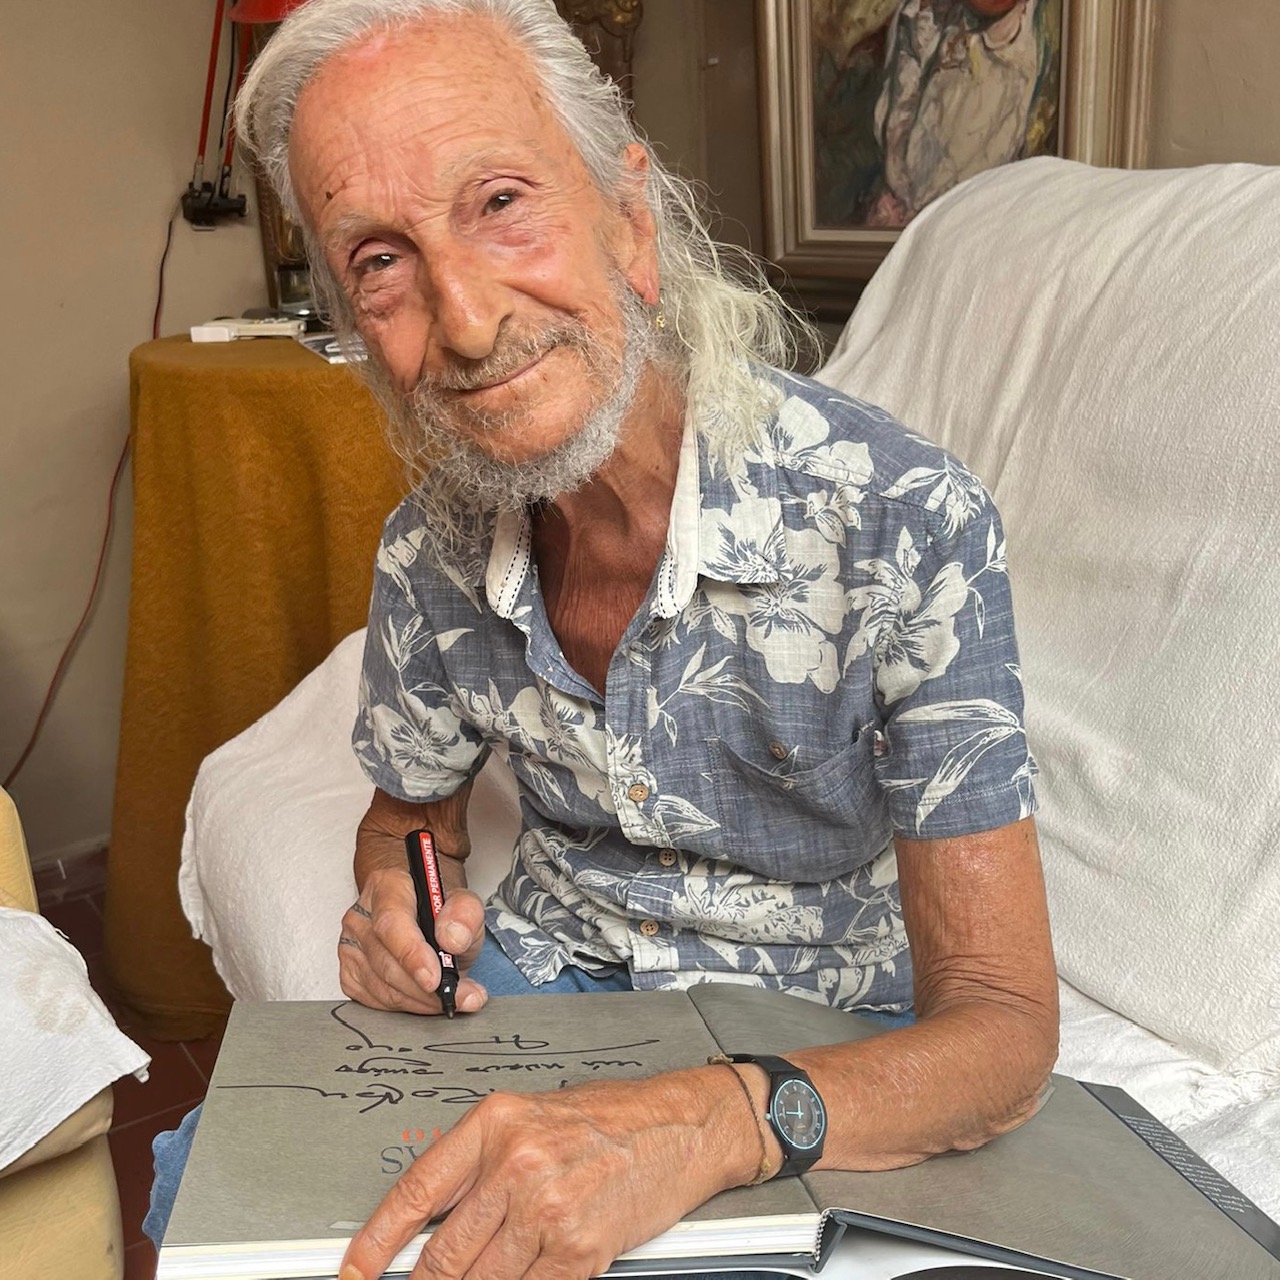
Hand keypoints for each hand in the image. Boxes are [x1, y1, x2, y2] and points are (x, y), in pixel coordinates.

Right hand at [338, 865, 487, 1014]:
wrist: (421, 906)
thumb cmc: (437, 905)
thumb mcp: (464, 901)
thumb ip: (466, 914)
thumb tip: (453, 940)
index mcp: (387, 886)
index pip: (392, 924)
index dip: (412, 955)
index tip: (434, 978)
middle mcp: (361, 916)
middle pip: (387, 962)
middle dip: (425, 989)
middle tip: (460, 996)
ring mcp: (351, 946)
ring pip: (381, 987)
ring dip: (420, 1001)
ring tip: (451, 998)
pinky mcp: (350, 973)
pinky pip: (376, 1001)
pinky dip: (406, 1006)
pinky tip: (427, 999)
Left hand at [339, 1069, 752, 1279]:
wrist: (679, 1124)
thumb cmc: (610, 1119)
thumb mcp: (532, 1121)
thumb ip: (480, 1167)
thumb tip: (430, 1225)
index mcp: (496, 1123)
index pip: (416, 1192)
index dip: (376, 1242)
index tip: (355, 1272)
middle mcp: (516, 1163)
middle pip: (444, 1255)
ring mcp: (548, 1210)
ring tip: (488, 1273)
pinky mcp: (579, 1249)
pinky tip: (526, 1277)